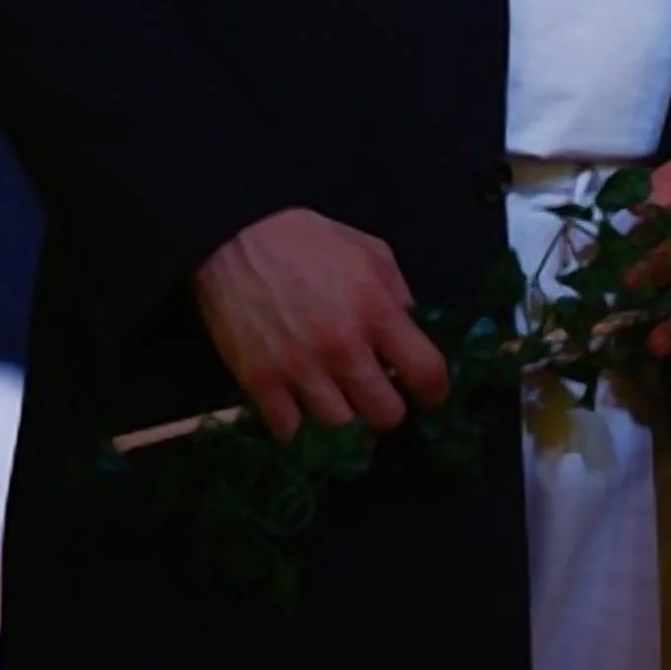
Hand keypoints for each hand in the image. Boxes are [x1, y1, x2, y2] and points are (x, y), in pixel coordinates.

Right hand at [192, 208, 450, 443]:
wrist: (235, 236)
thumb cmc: (305, 240)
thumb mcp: (371, 252)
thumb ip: (398, 295)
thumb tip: (413, 333)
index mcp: (377, 311)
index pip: (427, 373)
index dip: (435, 391)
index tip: (430, 395)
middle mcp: (343, 347)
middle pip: (387, 415)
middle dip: (391, 410)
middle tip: (382, 398)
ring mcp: (300, 369)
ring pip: (342, 431)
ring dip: (349, 424)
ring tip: (346, 409)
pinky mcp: (260, 382)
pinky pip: (291, 433)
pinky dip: (303, 431)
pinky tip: (307, 415)